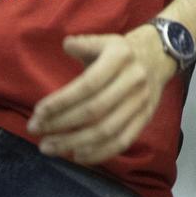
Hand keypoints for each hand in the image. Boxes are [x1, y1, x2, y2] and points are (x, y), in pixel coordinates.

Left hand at [28, 27, 175, 165]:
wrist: (160, 55)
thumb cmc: (121, 52)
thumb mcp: (104, 41)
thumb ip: (83, 44)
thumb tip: (66, 45)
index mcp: (120, 56)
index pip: (87, 85)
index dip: (61, 102)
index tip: (38, 113)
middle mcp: (133, 79)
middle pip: (94, 111)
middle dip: (60, 124)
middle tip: (35, 131)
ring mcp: (142, 101)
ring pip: (106, 130)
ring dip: (74, 143)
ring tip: (49, 147)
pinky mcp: (146, 118)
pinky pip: (122, 141)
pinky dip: (99, 153)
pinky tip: (76, 155)